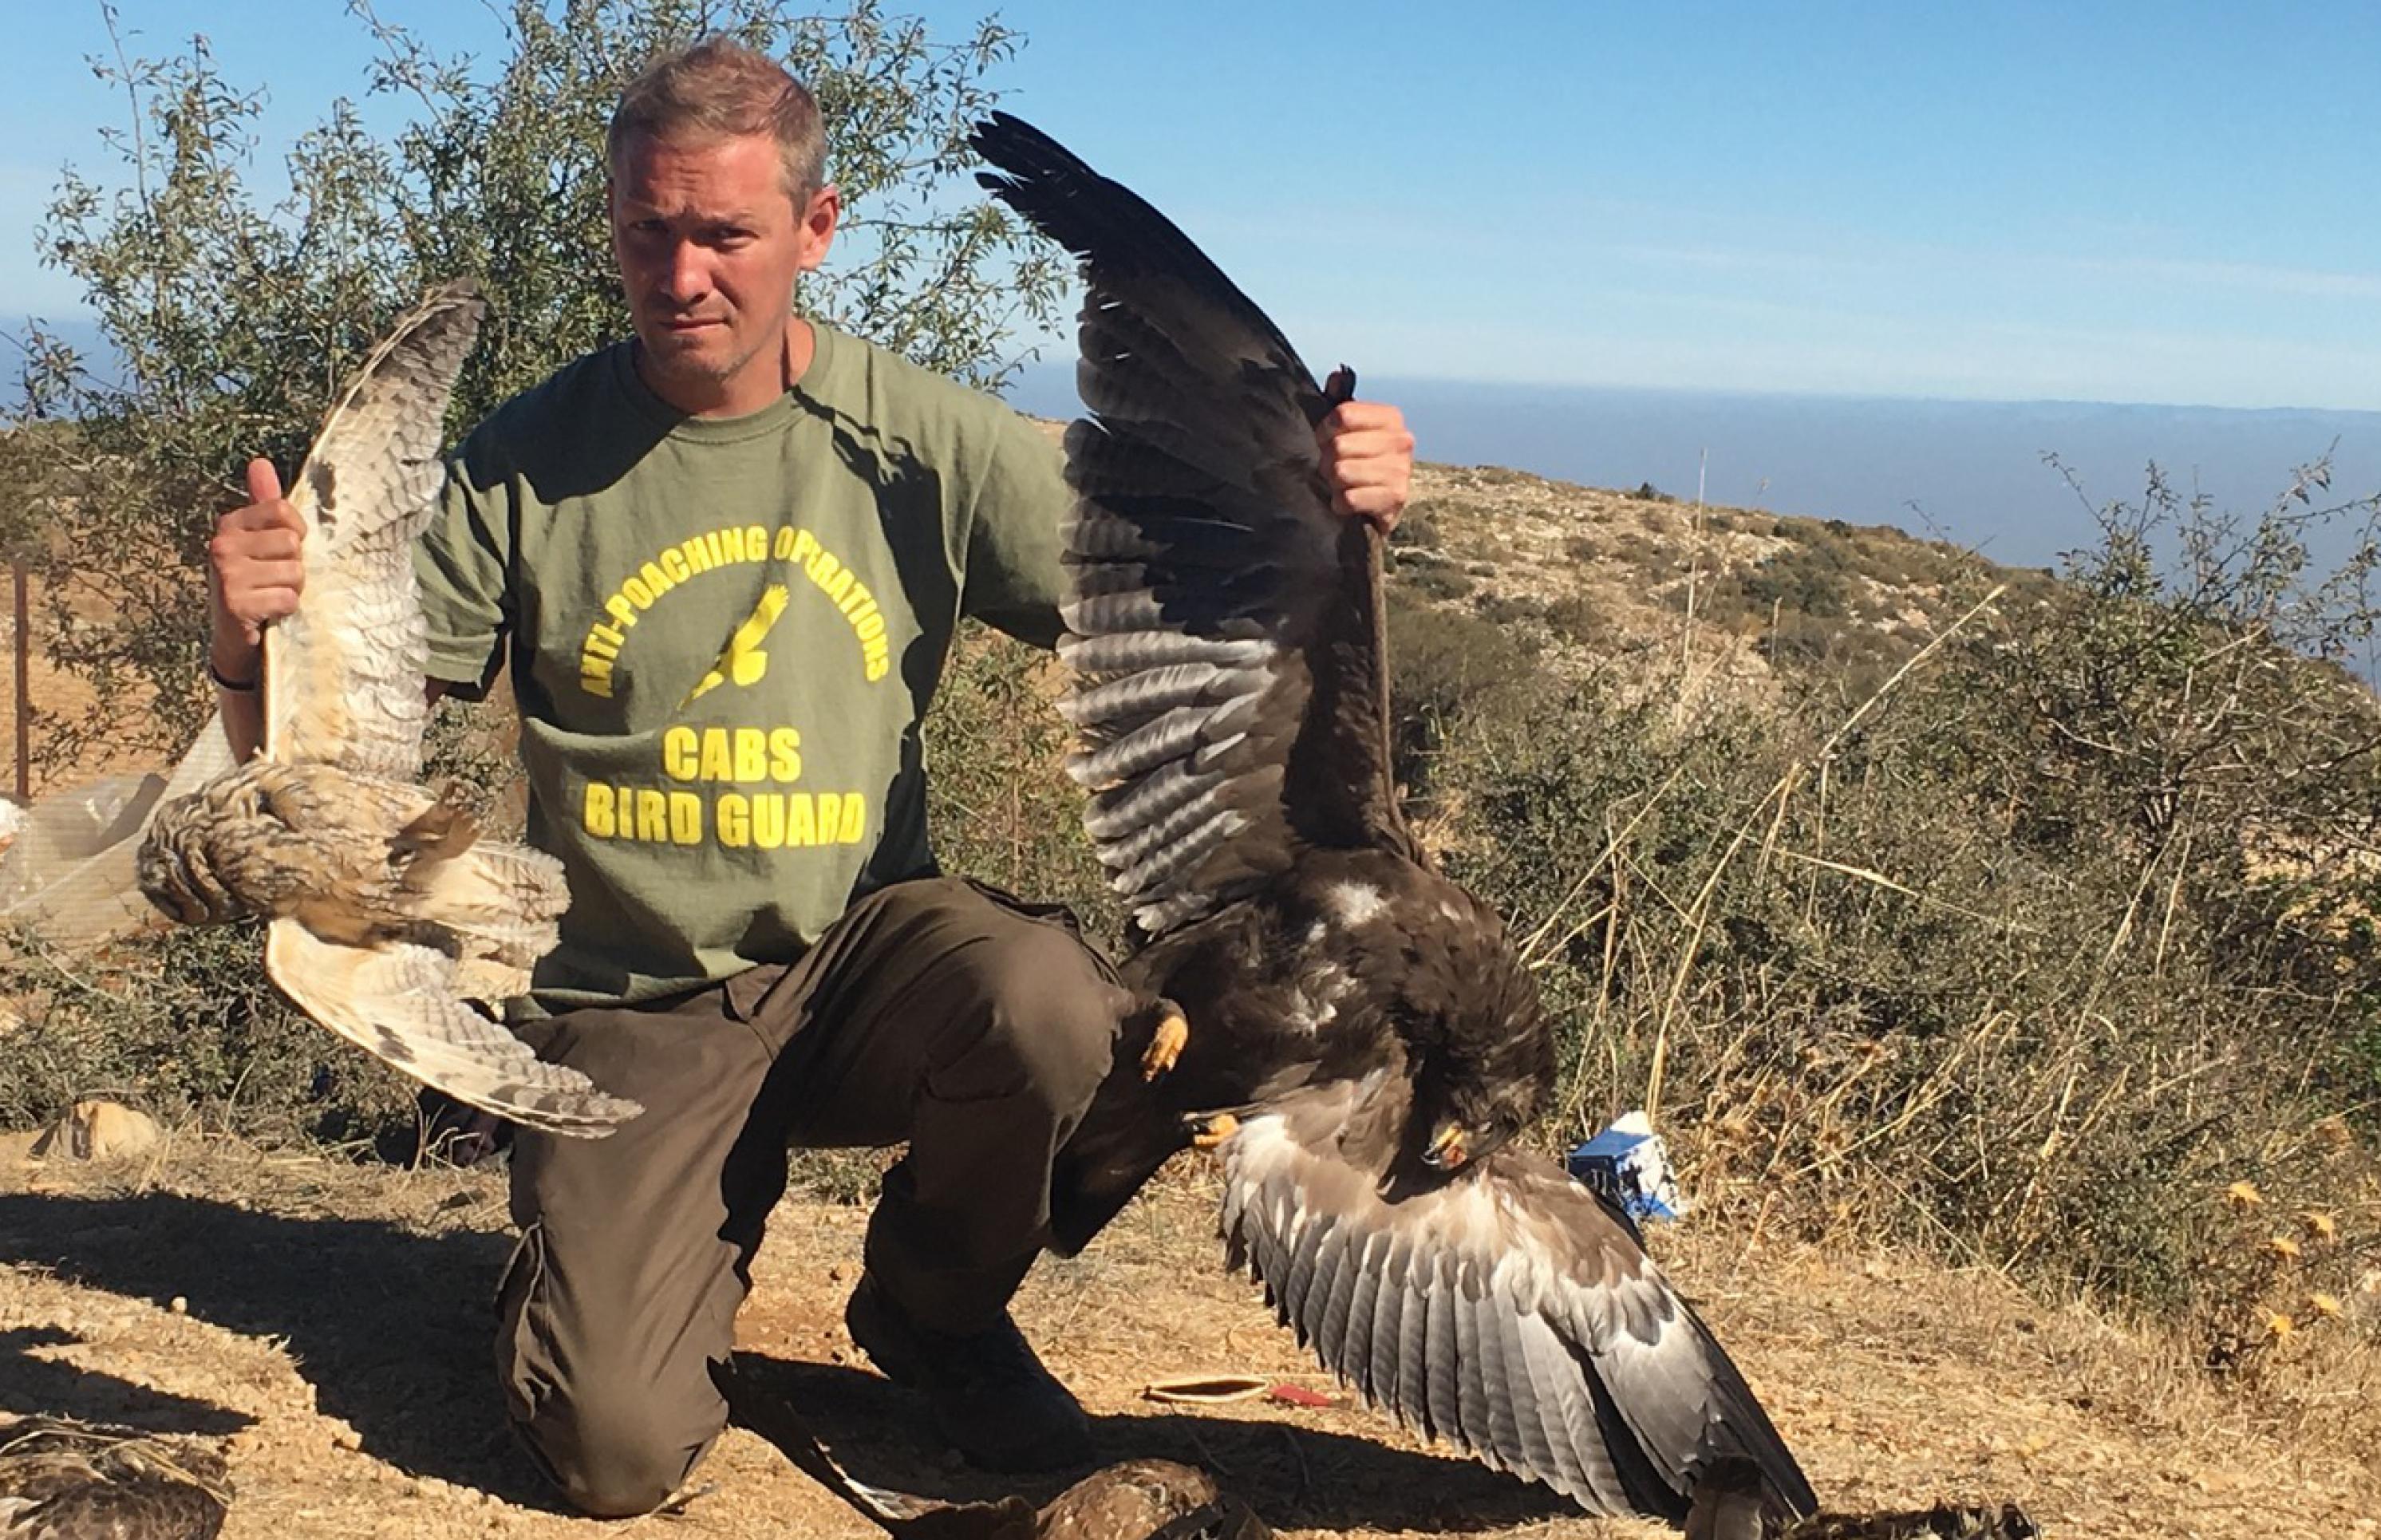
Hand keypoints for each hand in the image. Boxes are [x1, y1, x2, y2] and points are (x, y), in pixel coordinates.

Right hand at [209, 458, 305, 679]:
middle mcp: (222, 544)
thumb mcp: (259, 543)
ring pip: (294, 573)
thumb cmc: (255, 585)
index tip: (284, 552)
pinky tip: (268, 614)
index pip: (284, 511)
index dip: (297, 534)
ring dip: (292, 590)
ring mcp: (226, 574)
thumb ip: (265, 505)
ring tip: (271, 597)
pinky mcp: (235, 604)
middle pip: (293, 544)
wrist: (234, 638)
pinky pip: (287, 598)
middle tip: (275, 582)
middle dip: (295, 567)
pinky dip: (286, 610)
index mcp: (230, 525)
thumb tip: (260, 462)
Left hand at [1316, 398, 1412, 532]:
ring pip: (1341, 472)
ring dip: (1333, 483)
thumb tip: (1337, 375)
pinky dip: (1341, 503)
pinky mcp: (1395, 499)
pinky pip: (1349, 499)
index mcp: (1391, 417)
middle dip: (1327, 460)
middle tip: (1333, 466)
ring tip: (1342, 483)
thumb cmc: (1358, 459)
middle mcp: (1402, 441)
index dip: (1324, 429)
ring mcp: (1401, 471)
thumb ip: (1338, 399)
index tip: (1324, 439)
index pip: (1342, 414)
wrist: (1380, 503)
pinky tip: (1348, 500)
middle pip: (1339, 446)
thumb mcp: (1348, 427)